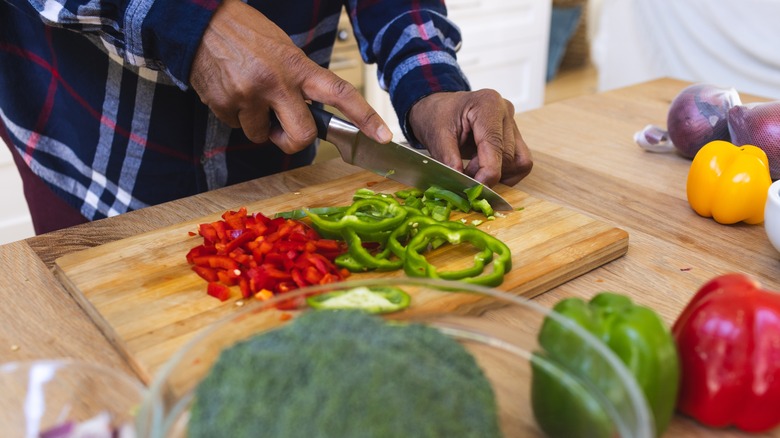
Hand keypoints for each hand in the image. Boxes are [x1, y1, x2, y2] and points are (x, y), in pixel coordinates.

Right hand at [189, 0, 390, 152]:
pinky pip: (236, 126)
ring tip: (245, 93)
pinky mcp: (225, 104)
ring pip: (260, 136)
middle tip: (281, 133)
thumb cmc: (246, 35)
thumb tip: (305, 114)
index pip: (340, 94)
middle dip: (292, 142)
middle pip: (302, 135)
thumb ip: (298, 81)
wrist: (200, 22)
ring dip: (255, 124)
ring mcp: (250, 95)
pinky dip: (233, 115)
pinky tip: (228, 90)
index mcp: (298, 67)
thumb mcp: (283, 51)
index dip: (365, 117)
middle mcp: (277, 82)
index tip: (384, 136)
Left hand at [408, 90, 532, 186]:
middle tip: (463, 176)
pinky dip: (504, 174)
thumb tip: (460, 182)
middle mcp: (506, 111)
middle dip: (485, 173)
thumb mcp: (436, 136)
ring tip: (471, 169)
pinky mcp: (515, 136)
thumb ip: (448, 159)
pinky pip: (520, 163)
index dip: (487, 172)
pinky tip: (483, 169)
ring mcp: (513, 124)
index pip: (496, 145)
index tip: (474, 188)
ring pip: (518, 162)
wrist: (438, 110)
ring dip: (496, 174)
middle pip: (508, 156)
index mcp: (488, 105)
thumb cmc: (437, 117)